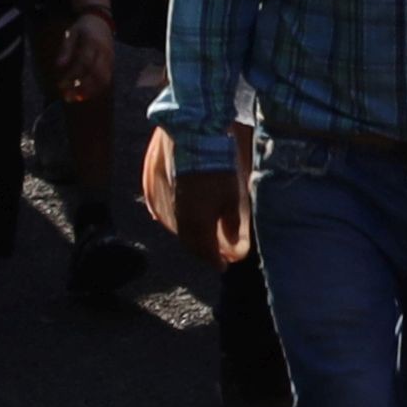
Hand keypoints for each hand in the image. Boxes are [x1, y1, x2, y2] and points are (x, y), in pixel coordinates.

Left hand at [55, 1, 118, 105]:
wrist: (101, 21)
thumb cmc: (83, 28)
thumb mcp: (71, 33)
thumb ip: (66, 49)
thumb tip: (59, 66)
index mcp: (92, 42)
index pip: (83, 63)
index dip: (72, 76)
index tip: (60, 85)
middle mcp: (104, 52)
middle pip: (96, 74)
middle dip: (82, 88)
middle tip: (68, 97)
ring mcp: (110, 58)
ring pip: (103, 79)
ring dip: (90, 91)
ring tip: (76, 98)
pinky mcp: (112, 64)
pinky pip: (106, 79)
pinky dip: (96, 89)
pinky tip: (85, 94)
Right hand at [145, 124, 246, 264]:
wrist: (191, 141)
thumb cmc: (217, 169)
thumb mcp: (231, 198)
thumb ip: (233, 225)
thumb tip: (237, 249)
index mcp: (198, 223)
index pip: (207, 252)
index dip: (216, 260)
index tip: (225, 265)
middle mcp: (182, 220)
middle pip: (192, 245)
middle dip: (205, 253)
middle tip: (217, 256)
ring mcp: (173, 207)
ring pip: (183, 233)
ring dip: (195, 241)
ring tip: (208, 241)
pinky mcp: (169, 196)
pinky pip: (177, 221)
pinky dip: (187, 228)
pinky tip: (194, 224)